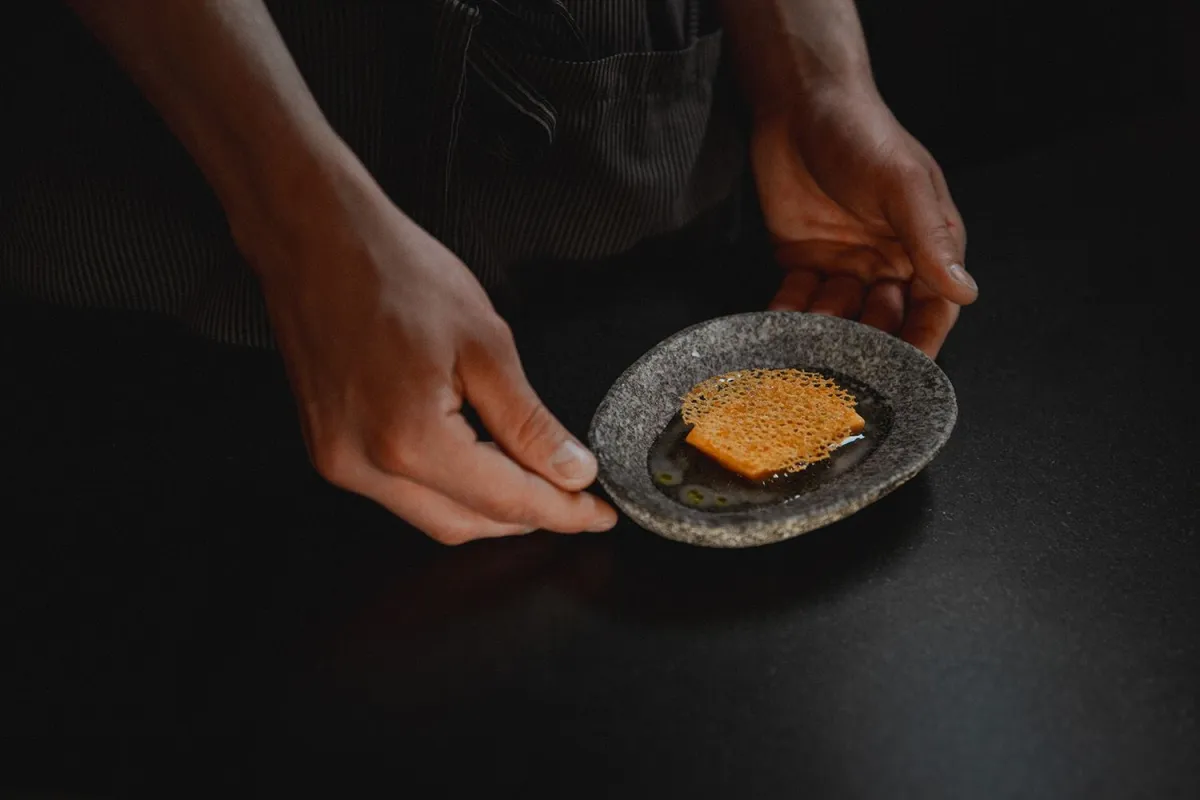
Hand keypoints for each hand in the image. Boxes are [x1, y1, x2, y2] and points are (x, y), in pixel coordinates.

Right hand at [237, 163, 617, 544]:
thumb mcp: (485, 344)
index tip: (599, 512)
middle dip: (527, 516)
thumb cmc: (393, 273)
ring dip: (487, 508)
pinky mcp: (329, 450)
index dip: (562, 511)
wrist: (316, 240)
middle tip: (576, 498)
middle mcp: (365, 464)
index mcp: (409, 439)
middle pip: (466, 524)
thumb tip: (571, 471)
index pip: (505, 501)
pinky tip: (478, 463)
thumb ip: (530, 422)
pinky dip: (447, 489)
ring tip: (533, 479)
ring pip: (432, 517)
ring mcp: (340, 462)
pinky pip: (400, 495)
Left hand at [752, 84, 977, 356]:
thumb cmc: (865, 136)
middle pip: (883, 321)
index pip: (932, 308)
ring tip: (808, 347)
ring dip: (825, 333)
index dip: (922, 343)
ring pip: (839, 317)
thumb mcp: (903, 186)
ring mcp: (843, 264)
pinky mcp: (802, 260)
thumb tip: (966, 291)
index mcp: (924, 246)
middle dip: (867, 345)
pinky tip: (776, 329)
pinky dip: (788, 316)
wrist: (800, 106)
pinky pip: (797, 300)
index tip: (908, 378)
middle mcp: (887, 262)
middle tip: (846, 368)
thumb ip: (930, 240)